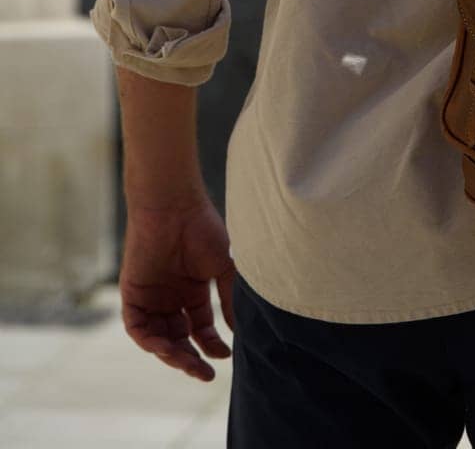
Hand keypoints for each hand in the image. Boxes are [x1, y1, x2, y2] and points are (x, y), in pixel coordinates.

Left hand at [119, 193, 235, 381]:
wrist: (173, 206)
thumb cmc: (201, 228)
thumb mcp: (222, 267)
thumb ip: (228, 298)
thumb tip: (237, 331)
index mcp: (192, 290)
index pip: (200, 327)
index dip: (211, 344)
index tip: (226, 355)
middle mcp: (171, 297)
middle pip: (179, 338)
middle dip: (191, 358)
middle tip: (205, 374)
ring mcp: (151, 297)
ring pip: (158, 338)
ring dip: (171, 355)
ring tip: (187, 363)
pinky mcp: (132, 294)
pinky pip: (137, 327)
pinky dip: (149, 341)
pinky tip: (165, 347)